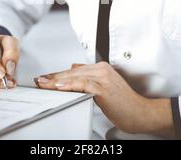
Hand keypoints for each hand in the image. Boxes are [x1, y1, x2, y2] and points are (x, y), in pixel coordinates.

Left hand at [34, 62, 173, 135]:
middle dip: (53, 77)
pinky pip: (83, 84)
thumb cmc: (124, 104)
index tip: (45, 78)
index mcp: (101, 68)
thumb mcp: (104, 88)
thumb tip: (74, 71)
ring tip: (44, 84)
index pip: (73, 70)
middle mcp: (101, 70)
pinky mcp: (104, 88)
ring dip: (57, 81)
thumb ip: (90, 79)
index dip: (57, 74)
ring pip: (74, 77)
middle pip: (71, 72)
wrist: (141, 113)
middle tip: (39, 80)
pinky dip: (70, 85)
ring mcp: (103, 77)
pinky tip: (60, 87)